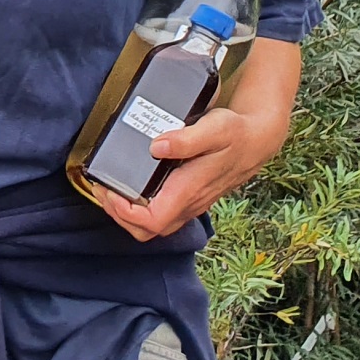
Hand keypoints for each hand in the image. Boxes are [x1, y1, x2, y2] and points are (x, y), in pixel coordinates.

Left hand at [98, 106, 287, 240]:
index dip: (125, 213)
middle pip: (147, 231)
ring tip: (109, 188)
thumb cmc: (235, 133)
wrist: (257, 140)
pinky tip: (128, 186)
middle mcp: (189, 203)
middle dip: (119, 216)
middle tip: (101, 189)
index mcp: (190, 190)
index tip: (108, 190)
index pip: (152, 220)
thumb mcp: (214, 128)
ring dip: (125, 213)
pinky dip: (138, 207)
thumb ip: (187, 138)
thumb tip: (157, 146)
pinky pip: (159, 214)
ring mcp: (189, 204)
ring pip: (153, 226)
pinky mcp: (189, 198)